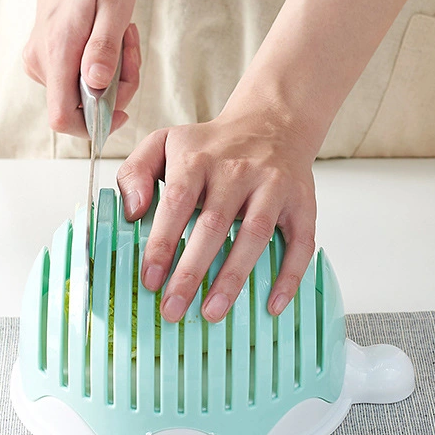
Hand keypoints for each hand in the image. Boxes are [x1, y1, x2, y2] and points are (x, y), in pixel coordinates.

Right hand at [22, 0, 141, 137]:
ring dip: (110, 77)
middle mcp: (42, 61)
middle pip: (79, 108)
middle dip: (114, 91)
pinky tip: (108, 39)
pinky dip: (99, 68)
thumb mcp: (115, 5)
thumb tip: (97, 85)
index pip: (62, 118)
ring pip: (80, 94)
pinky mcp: (46, 56)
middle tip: (131, 53)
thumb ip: (105, 48)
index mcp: (58, 52)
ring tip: (122, 37)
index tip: (121, 110)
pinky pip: (76, 78)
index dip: (93, 126)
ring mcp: (40, 60)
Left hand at [117, 90, 318, 322]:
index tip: (150, 279)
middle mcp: (238, 170)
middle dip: (191, 272)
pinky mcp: (302, 202)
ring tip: (213, 312)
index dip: (162, 243)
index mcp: (198, 158)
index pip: (177, 203)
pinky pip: (301, 242)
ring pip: (255, 235)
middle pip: (214, 224)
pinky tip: (273, 304)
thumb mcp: (164, 143)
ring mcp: (273, 186)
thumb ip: (135, 172)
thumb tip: (133, 212)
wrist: (271, 122)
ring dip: (234, 278)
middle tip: (173, 309)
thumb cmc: (212, 145)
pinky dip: (290, 275)